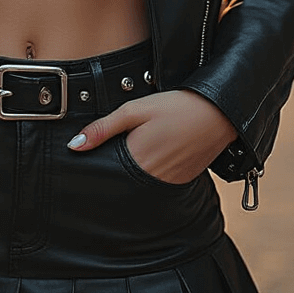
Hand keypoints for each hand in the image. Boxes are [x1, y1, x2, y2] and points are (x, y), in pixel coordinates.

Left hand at [67, 89, 235, 184]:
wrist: (219, 113)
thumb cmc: (177, 107)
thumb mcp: (135, 110)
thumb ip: (103, 128)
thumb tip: (74, 145)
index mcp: (136, 161)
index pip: (107, 175)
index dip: (97, 168)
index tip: (89, 163)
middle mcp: (151, 179)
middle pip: (122, 183)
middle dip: (114, 173)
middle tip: (113, 156)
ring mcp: (169, 183)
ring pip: (140, 185)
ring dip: (134, 174)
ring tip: (137, 153)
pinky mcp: (182, 182)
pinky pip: (158, 184)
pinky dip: (152, 174)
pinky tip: (155, 157)